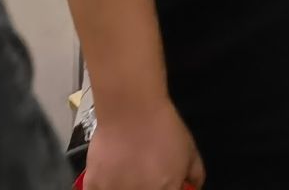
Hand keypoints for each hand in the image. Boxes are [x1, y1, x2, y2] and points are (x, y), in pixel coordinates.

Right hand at [83, 96, 204, 189]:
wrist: (131, 107)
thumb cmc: (163, 127)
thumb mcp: (190, 149)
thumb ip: (195, 175)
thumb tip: (192, 187)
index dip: (167, 189)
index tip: (164, 184)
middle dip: (148, 187)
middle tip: (145, 174)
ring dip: (125, 186)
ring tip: (127, 171)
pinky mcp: (93, 184)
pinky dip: (105, 185)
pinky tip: (110, 174)